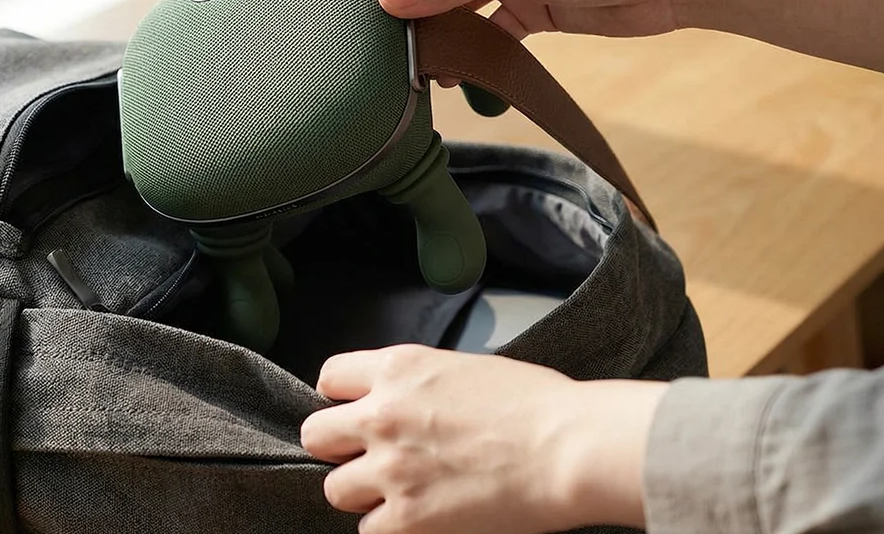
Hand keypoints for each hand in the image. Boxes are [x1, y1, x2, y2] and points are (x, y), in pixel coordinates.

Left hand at [300, 344, 666, 533]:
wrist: (569, 447)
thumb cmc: (537, 404)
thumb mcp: (464, 370)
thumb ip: (420, 386)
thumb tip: (408, 406)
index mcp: (397, 369)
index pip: (329, 379)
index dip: (341, 399)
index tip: (356, 411)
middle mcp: (382, 415)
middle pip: (316, 436)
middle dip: (339, 448)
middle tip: (369, 456)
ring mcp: (390, 468)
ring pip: (335, 489)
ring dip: (362, 493)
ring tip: (398, 492)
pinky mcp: (408, 518)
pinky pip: (368, 531)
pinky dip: (390, 527)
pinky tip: (420, 518)